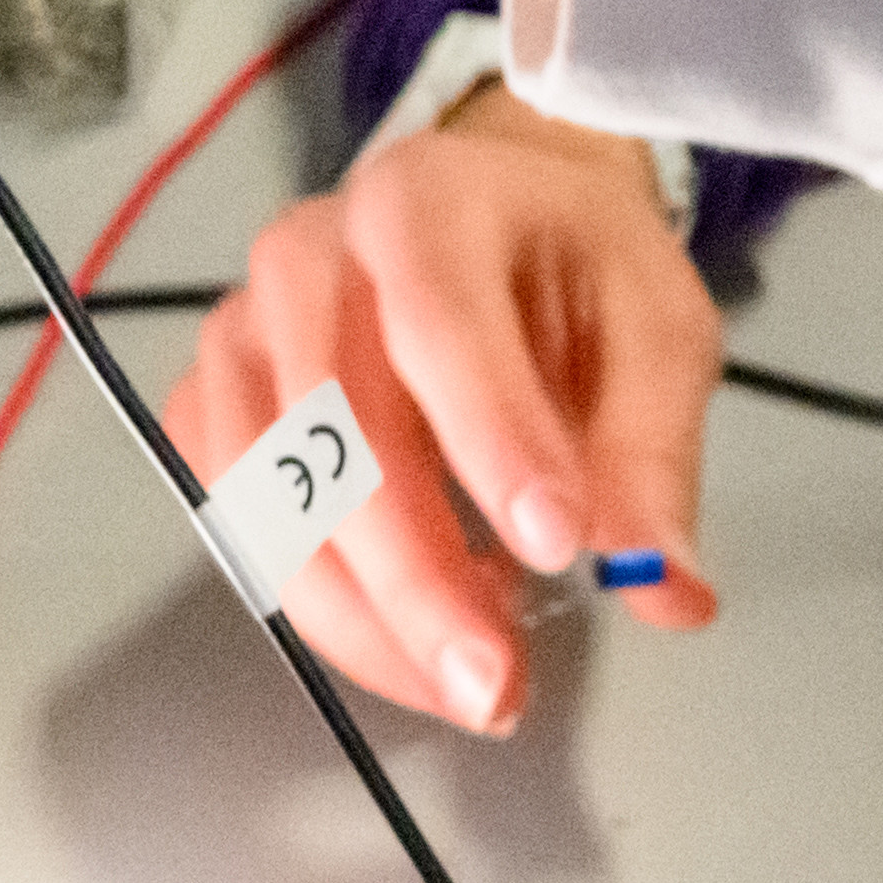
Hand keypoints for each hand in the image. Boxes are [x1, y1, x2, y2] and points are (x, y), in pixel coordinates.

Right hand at [170, 92, 729, 730]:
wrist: (503, 218)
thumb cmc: (573, 263)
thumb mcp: (656, 332)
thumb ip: (653, 458)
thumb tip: (665, 589)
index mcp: (426, 200)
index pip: (440, 321)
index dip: (491, 442)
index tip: (555, 546)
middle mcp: (309, 255)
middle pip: (336, 429)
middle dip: (416, 580)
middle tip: (496, 682)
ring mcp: (244, 330)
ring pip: (270, 499)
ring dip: (363, 618)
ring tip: (468, 678)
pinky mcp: (217, 400)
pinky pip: (236, 522)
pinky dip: (319, 601)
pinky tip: (406, 634)